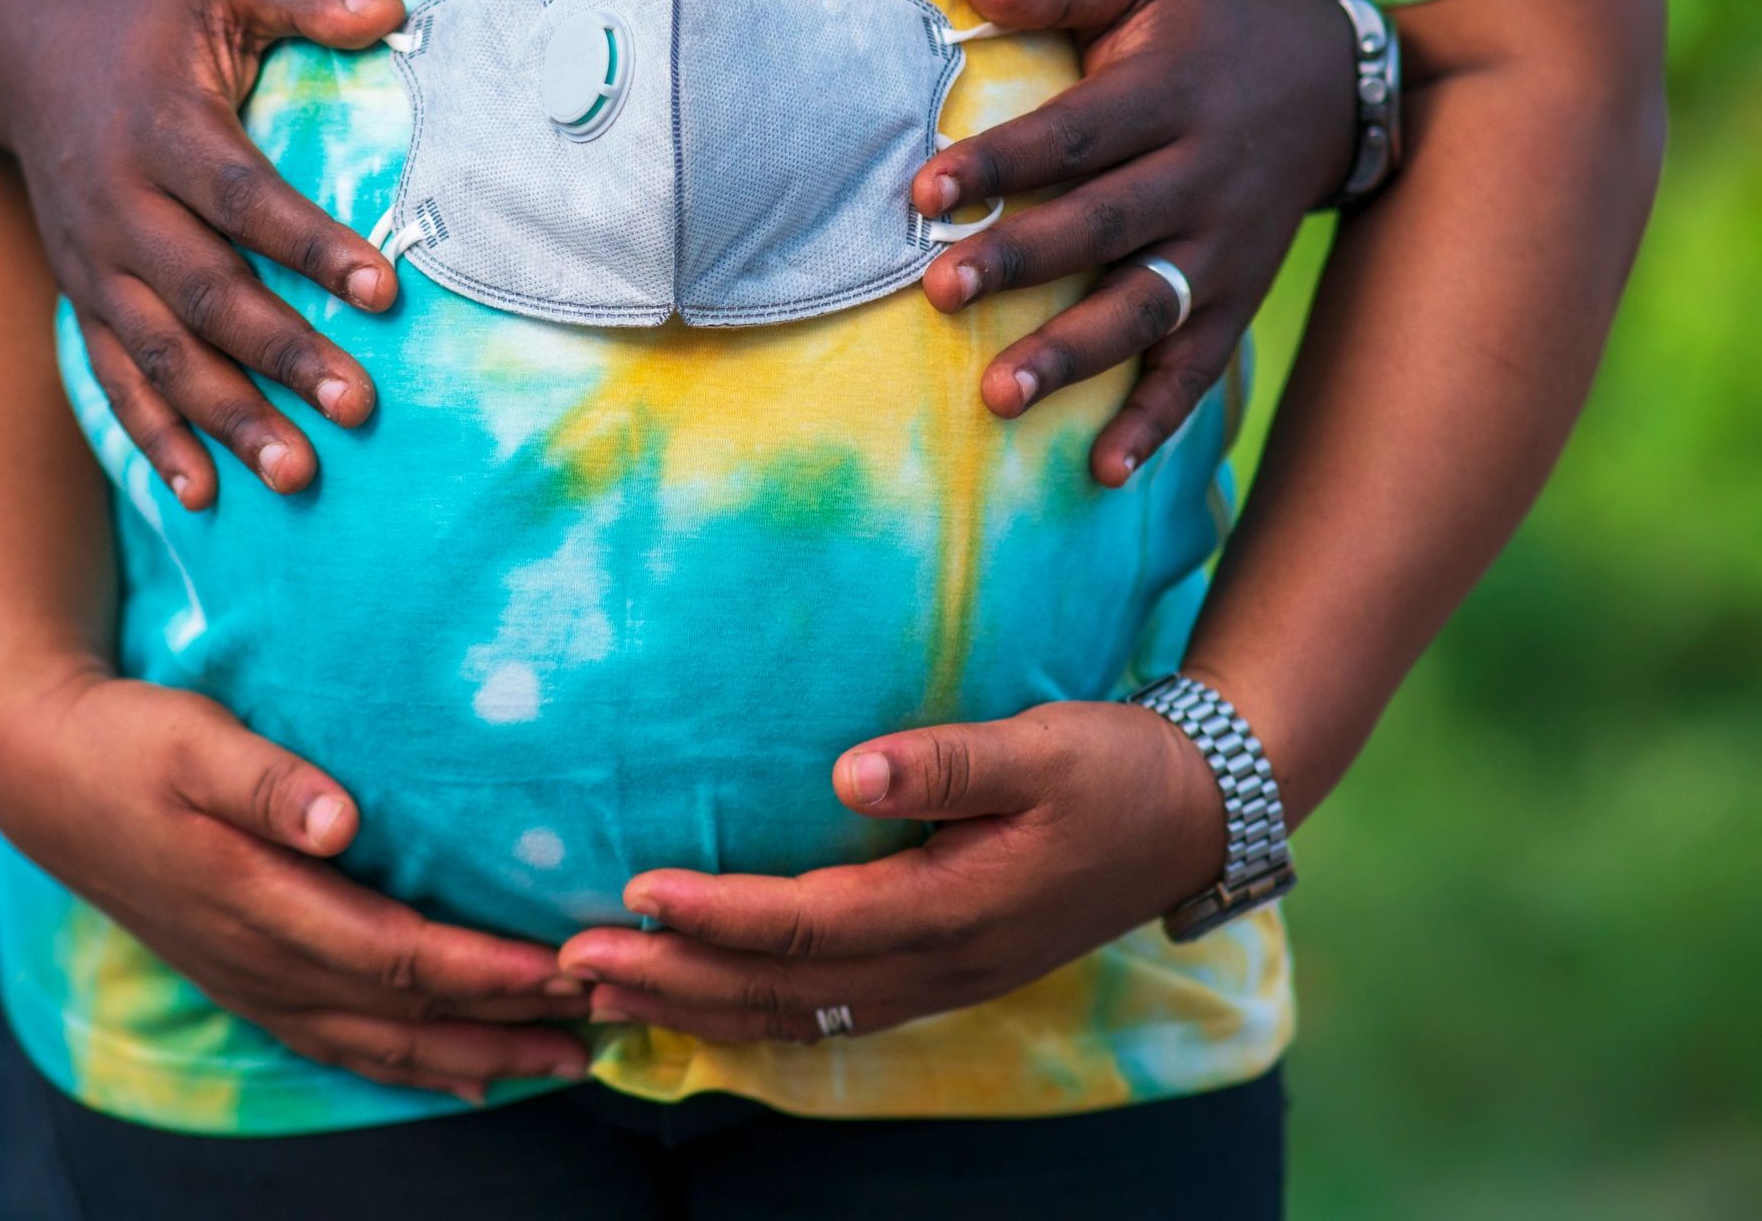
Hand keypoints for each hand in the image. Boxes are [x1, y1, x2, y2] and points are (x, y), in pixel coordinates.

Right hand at [0, 0, 412, 508]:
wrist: (17, 45)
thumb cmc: (150, 11)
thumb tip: (394, 9)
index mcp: (162, 128)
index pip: (245, 197)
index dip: (311, 245)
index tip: (385, 290)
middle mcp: (120, 206)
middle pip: (206, 293)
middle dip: (282, 355)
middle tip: (358, 406)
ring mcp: (94, 262)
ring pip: (161, 355)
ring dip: (228, 417)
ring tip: (298, 473)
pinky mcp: (82, 296)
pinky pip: (113, 379)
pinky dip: (154, 439)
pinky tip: (204, 495)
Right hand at [0, 662, 590, 1101]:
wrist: (41, 778)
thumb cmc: (128, 743)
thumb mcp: (189, 737)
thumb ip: (265, 779)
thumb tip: (340, 818)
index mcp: (258, 900)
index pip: (397, 954)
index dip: (485, 970)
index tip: (566, 966)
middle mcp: (262, 960)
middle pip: (406, 1013)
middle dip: (511, 1023)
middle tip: (609, 1018)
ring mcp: (251, 980)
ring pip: (381, 1044)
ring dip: (478, 1056)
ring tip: (567, 1061)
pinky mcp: (244, 979)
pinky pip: (340, 1045)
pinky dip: (412, 1065)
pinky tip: (463, 1074)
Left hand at [556, 702, 1227, 1043]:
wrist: (1193, 819)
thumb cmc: (1113, 769)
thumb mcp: (1045, 745)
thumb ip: (947, 761)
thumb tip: (850, 772)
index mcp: (952, 908)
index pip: (806, 924)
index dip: (715, 914)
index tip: (632, 893)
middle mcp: (935, 965)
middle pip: (779, 989)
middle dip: (669, 978)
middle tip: (569, 963)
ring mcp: (935, 982)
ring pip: (792, 1016)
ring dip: (692, 1005)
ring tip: (599, 992)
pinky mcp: (934, 976)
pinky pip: (821, 1014)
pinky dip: (744, 1013)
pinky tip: (692, 999)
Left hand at [915, 0, 1358, 485]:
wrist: (1336, 80)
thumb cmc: (1204, 28)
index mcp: (1169, 93)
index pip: (1074, 135)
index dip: (1000, 163)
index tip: (925, 193)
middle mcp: (1201, 176)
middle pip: (1104, 226)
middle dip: (1021, 262)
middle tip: (937, 293)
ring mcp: (1224, 248)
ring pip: (1145, 309)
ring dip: (1073, 356)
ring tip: (999, 395)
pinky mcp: (1237, 299)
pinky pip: (1199, 369)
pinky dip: (1158, 423)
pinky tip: (1104, 469)